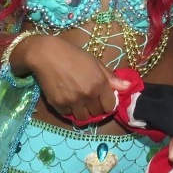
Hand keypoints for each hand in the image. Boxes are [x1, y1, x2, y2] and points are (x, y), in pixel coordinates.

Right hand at [14, 35, 130, 121]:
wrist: (46, 54)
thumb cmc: (72, 55)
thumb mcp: (94, 62)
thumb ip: (111, 77)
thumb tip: (127, 87)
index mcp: (99, 83)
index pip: (110, 106)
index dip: (107, 103)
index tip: (102, 99)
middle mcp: (88, 95)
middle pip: (97, 113)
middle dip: (95, 107)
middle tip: (88, 98)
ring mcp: (73, 101)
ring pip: (83, 118)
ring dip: (82, 111)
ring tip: (78, 100)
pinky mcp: (59, 105)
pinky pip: (68, 115)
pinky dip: (69, 109)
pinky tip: (66, 98)